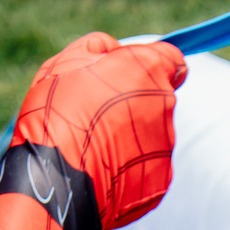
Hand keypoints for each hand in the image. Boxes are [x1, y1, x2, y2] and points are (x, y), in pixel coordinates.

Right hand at [11, 32, 188, 229]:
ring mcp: (165, 145)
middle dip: (134, 103)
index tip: (135, 75)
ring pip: (150, 134)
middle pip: (158, 99)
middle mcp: (166, 106)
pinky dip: (128, 166)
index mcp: (148, 70)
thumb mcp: (66, 63)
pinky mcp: (161, 179)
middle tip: (97, 114)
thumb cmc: (58, 115)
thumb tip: (114, 50)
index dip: (154, 65)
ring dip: (128, 136)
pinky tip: (101, 169)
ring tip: (94, 145)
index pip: (173, 60)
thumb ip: (100, 48)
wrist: (57, 180)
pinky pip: (146, 166)